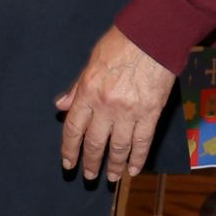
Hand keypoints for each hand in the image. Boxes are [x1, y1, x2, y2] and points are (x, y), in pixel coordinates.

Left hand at [55, 26, 176, 182]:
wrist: (154, 36)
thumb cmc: (121, 43)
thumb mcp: (92, 61)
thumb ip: (77, 87)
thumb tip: (62, 106)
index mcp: (89, 91)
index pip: (74, 128)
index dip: (69, 149)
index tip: (68, 163)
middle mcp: (106, 105)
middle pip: (94, 143)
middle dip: (90, 162)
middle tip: (89, 176)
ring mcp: (130, 112)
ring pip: (118, 148)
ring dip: (113, 166)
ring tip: (111, 178)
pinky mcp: (151, 113)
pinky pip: (142, 142)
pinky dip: (138, 158)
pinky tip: (133, 169)